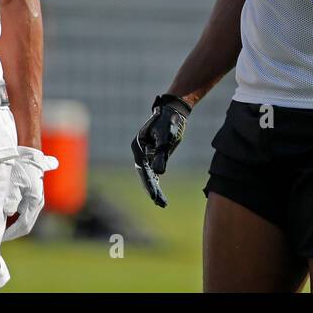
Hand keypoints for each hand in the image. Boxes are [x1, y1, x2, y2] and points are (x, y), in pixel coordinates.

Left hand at [2, 145, 58, 241]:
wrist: (29, 153)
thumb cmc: (20, 166)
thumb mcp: (13, 181)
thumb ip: (11, 198)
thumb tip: (8, 213)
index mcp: (34, 201)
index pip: (23, 226)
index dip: (10, 234)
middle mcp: (38, 203)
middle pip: (26, 225)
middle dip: (12, 233)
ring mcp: (36, 200)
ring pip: (26, 220)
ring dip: (14, 226)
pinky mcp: (33, 197)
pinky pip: (25, 213)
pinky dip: (16, 220)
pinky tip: (4, 219)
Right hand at [131, 93, 191, 207]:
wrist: (173, 110)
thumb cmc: (169, 121)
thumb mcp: (166, 138)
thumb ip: (161, 155)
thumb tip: (159, 173)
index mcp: (139, 146)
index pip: (144, 170)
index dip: (150, 185)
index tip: (156, 197)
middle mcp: (140, 151)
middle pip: (144, 174)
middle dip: (152, 189)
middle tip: (161, 203)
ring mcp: (145, 152)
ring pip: (148, 173)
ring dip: (154, 187)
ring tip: (162, 202)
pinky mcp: (153, 152)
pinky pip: (152, 169)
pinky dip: (156, 180)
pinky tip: (159, 191)